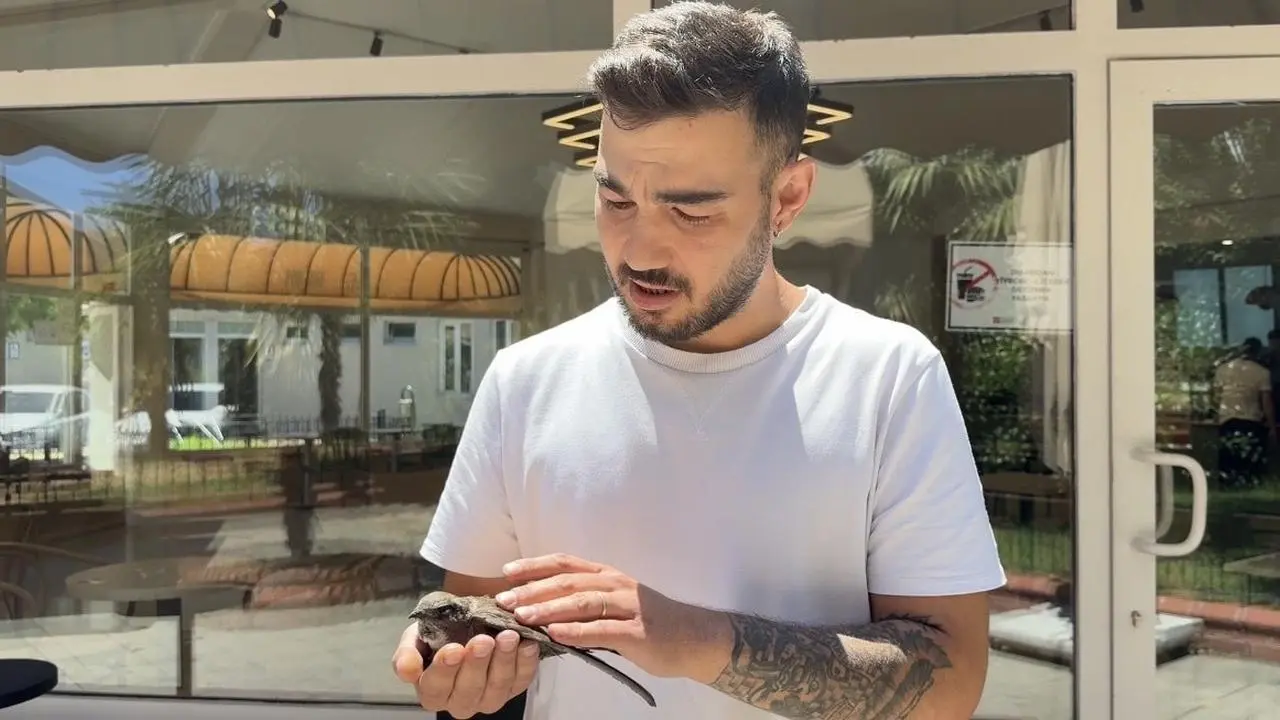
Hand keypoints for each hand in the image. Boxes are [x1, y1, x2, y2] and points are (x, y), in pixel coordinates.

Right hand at [391, 622, 539, 717]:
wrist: (467, 622)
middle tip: (483, 639)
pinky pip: (522, 679)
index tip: (453, 649)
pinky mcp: (514, 687)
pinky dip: (527, 662)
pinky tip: (527, 643)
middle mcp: (461, 702)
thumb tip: (408, 672)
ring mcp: (490, 697)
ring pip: (498, 686)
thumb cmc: (438, 631)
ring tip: (508, 636)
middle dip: (477, 664)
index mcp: (433, 692)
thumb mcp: (415, 636)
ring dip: (504, 661)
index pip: (435, 688)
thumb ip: (407, 653)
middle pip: (469, 690)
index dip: (444, 670)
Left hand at [496, 553, 731, 682]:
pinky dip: (576, 631)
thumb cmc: (650, 623)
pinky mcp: (638, 632)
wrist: (695, 638)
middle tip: (503, 599)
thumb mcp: (615, 606)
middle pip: (567, 581)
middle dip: (532, 589)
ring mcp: (629, 606)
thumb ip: (584, 607)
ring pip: (582, 602)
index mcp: (607, 576)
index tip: (505, 571)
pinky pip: (603, 630)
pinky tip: (555, 635)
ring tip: (522, 616)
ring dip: (549, 609)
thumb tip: (541, 612)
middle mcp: (616, 584)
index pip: (564, 563)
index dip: (534, 565)